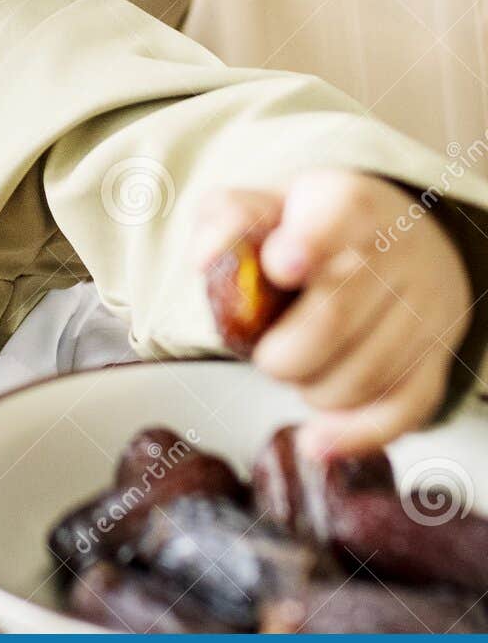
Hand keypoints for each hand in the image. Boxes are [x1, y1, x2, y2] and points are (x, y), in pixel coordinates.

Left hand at [193, 169, 471, 457]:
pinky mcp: (437, 357)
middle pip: (336, 317)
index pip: (342, 217)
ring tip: (296, 369)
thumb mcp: (264, 202)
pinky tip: (316, 440)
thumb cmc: (311, 225)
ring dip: (310, 388)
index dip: (310, 244)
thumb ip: (226, 219)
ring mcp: (425, 309)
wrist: (398, 236)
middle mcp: (399, 255)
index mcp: (350, 205)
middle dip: (283, 352)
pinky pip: (404, 409)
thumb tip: (206, 260)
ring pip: (363, 374)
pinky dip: (357, 434)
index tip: (280, 266)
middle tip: (262, 354)